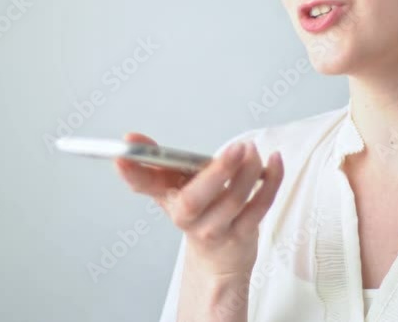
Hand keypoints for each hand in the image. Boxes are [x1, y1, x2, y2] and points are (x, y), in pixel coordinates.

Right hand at [114, 132, 283, 276]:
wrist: (217, 258)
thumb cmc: (197, 213)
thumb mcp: (172, 186)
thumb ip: (155, 161)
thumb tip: (131, 138)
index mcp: (168, 199)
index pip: (144, 185)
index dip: (132, 172)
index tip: (122, 155)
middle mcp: (188, 217)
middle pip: (195, 199)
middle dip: (217, 172)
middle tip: (236, 147)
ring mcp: (216, 228)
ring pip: (233, 200)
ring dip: (250, 171)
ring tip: (254, 150)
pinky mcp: (242, 234)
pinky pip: (259, 206)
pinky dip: (271, 181)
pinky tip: (275, 160)